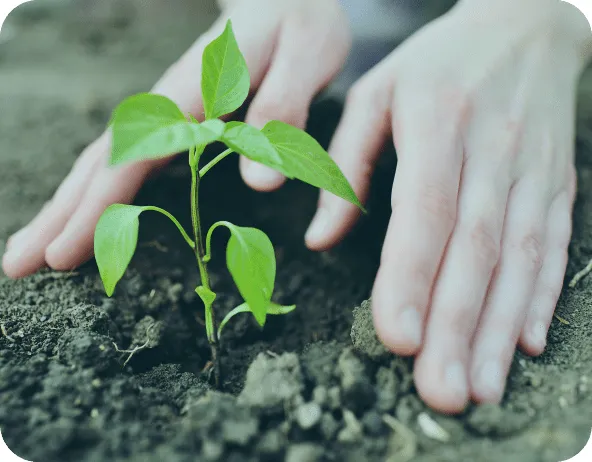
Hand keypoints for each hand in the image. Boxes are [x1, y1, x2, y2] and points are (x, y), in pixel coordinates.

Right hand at [1, 0, 349, 277]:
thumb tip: (260, 182)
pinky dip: (101, 189)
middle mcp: (168, 104)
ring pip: (107, 161)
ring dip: (70, 206)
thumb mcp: (306, 57)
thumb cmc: (300, 25)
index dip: (97, 208)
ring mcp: (167, 113)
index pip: (131, 157)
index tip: (62, 252)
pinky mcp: (175, 119)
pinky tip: (88, 211)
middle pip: (102, 163)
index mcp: (193, 92)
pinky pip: (127, 158)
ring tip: (37, 249)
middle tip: (18, 265)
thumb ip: (282, 107)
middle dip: (61, 215)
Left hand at [305, 0, 590, 412]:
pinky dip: (541, 297)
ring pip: (519, 259)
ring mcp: (532, 170)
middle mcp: (492, 152)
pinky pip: (554, 245)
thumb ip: (345, 165)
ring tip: (479, 387)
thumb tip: (319, 239)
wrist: (525, 24)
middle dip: (457, 326)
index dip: (412, 276)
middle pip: (475, 249)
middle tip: (440, 392)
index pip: (426, 211)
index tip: (397, 338)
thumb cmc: (437, 63)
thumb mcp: (376, 94)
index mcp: (439, 125)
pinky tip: (525, 343)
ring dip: (497, 328)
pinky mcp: (556, 183)